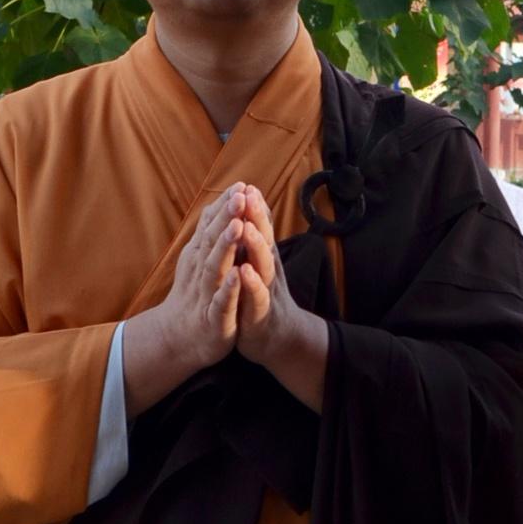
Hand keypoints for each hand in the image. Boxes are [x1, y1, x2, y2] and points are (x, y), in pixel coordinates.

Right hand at [157, 184, 248, 373]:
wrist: (177, 339)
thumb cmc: (194, 296)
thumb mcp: (199, 263)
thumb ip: (207, 236)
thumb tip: (215, 205)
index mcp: (199, 256)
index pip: (211, 226)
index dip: (225, 207)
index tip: (240, 184)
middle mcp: (200, 270)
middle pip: (212, 239)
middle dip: (227, 217)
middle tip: (240, 194)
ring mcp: (206, 294)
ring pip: (215, 266)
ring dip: (226, 245)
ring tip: (238, 225)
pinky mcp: (214, 318)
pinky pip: (221, 301)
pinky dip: (228, 288)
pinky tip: (236, 274)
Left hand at [232, 182, 328, 413]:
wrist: (278, 339)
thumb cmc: (262, 296)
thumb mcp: (260, 264)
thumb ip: (257, 236)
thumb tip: (254, 203)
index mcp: (264, 258)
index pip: (260, 228)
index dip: (254, 208)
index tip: (246, 184)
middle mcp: (268, 270)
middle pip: (264, 240)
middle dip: (257, 218)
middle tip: (249, 195)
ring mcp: (267, 291)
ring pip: (263, 266)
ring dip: (255, 246)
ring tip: (247, 228)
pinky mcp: (261, 314)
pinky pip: (256, 298)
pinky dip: (252, 285)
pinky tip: (245, 272)